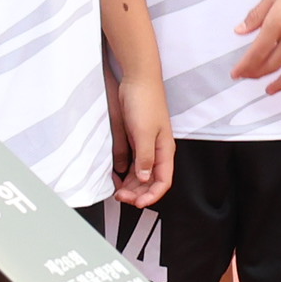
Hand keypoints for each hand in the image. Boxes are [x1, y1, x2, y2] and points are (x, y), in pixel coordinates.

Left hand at [109, 72, 175, 207]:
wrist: (136, 78)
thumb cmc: (145, 101)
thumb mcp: (144, 132)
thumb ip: (145, 157)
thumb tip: (145, 178)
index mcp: (164, 150)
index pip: (162, 181)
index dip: (151, 195)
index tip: (137, 202)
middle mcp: (156, 150)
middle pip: (150, 180)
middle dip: (137, 192)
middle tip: (121, 197)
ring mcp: (144, 145)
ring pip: (139, 173)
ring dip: (130, 184)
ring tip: (117, 189)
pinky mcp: (133, 138)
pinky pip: (130, 161)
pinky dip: (124, 171)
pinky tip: (115, 175)